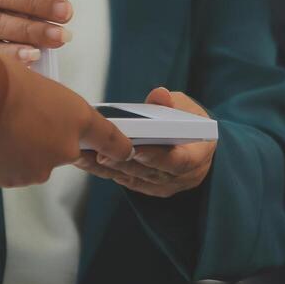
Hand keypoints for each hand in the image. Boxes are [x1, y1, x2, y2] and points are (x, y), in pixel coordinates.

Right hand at [0, 54, 132, 187]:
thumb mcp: (29, 77)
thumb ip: (45, 103)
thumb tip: (36, 110)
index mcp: (76, 118)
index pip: (109, 138)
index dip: (117, 146)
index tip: (124, 151)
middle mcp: (63, 150)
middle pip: (61, 150)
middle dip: (42, 138)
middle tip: (17, 117)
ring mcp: (35, 170)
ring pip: (30, 162)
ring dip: (15, 149)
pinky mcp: (6, 182)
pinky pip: (2, 171)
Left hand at [74, 87, 215, 196]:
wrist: (194, 143)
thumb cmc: (190, 123)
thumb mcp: (187, 107)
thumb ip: (172, 103)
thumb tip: (160, 95)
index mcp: (199, 154)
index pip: (179, 161)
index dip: (157, 156)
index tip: (136, 148)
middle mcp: (185, 176)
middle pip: (152, 173)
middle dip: (125, 162)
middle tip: (100, 152)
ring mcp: (167, 185)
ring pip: (136, 179)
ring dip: (109, 168)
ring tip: (85, 155)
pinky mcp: (150, 188)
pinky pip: (127, 182)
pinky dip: (107, 171)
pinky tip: (88, 160)